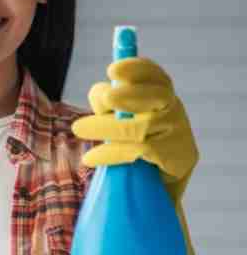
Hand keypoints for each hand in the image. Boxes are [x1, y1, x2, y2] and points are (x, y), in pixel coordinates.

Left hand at [71, 57, 198, 208]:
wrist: (162, 185)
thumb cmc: (138, 145)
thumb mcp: (123, 119)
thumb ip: (111, 103)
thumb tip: (100, 93)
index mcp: (163, 95)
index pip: (155, 76)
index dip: (137, 69)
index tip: (112, 70)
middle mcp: (174, 110)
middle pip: (155, 96)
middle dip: (127, 95)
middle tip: (104, 98)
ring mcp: (177, 134)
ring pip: (141, 127)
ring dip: (107, 127)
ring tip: (78, 129)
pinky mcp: (176, 157)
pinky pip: (140, 151)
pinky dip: (111, 153)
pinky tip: (91, 158)